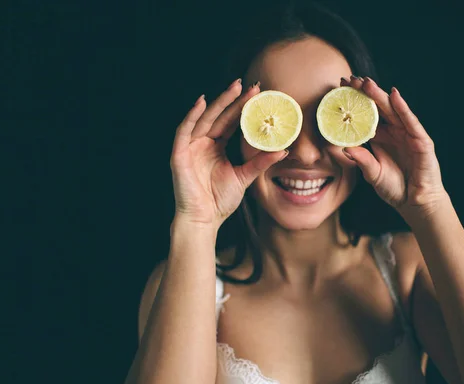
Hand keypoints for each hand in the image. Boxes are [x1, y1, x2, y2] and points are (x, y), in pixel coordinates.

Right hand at [170, 79, 287, 227]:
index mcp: (216, 147)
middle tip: (250, 84)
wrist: (204, 219)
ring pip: (204, 118)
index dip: (242, 108)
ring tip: (234, 87)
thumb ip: (260, 162)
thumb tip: (284, 150)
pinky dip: (191, 115)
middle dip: (233, 99)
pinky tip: (202, 102)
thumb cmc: (220, 201)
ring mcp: (190, 147)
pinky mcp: (179, 154)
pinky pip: (184, 130)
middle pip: (219, 115)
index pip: (230, 122)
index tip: (258, 95)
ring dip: (218, 101)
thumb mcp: (245, 177)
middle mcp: (202, 143)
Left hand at [341, 76, 447, 219]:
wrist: (415, 204)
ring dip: (381, 95)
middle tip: (349, 79)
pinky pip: (411, 122)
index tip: (339, 89)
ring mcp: (409, 135)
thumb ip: (361, 160)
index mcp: (382, 138)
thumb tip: (344, 148)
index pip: (367, 115)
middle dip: (365, 93)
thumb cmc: (395, 188)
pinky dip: (403, 108)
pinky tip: (394, 96)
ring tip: (366, 82)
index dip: (355, 103)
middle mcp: (395, 132)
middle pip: (379, 108)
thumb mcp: (372, 173)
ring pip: (394, 110)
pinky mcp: (421, 141)